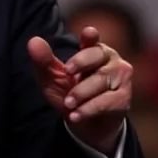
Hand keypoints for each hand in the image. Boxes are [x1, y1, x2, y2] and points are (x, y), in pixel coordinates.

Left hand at [27, 26, 131, 153]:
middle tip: (66, 73)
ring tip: (68, 103)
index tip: (89, 33)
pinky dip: (88, 109)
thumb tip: (33, 41)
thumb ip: (43, 61)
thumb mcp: (51, 78)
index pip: (92, 40)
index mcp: (91, 50)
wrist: (82, 124)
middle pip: (97, 55)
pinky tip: (76, 115)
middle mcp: (109, 59)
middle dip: (80, 63)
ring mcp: (120, 78)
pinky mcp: (124, 98)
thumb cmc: (68, 93)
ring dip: (81, 93)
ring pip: (101, 80)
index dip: (91, 36)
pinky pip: (107, 101)